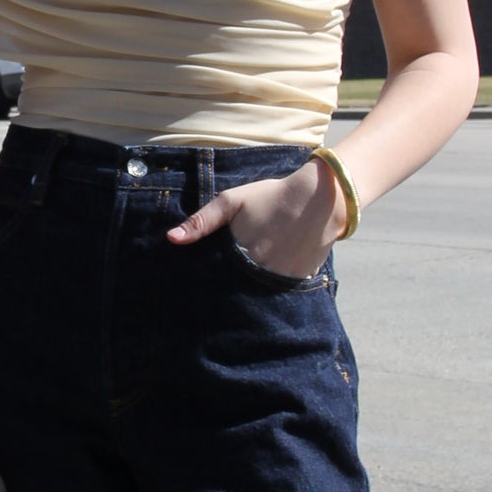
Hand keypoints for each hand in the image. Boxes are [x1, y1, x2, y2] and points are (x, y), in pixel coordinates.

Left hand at [166, 158, 340, 277]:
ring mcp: (283, 279)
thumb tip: (172, 238)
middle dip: (228, 291)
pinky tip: (266, 281)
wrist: (319, 197)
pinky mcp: (299, 280)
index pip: (217, 280)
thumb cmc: (271, 196)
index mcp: (242, 255)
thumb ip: (202, 221)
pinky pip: (280, 294)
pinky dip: (272, 290)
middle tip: (220, 290)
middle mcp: (262, 272)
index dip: (209, 283)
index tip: (201, 284)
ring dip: (249, 293)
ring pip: (259, 295)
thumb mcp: (232, 201)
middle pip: (238, 291)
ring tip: (244, 286)